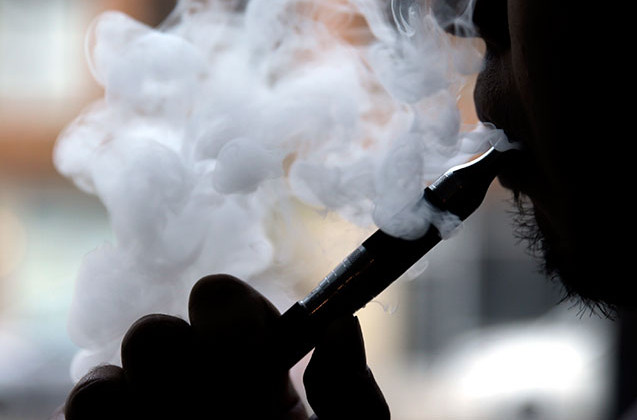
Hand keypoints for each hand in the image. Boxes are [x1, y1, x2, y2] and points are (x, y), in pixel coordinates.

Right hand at [61, 274, 389, 418]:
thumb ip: (350, 396)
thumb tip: (339, 326)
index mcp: (254, 378)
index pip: (221, 303)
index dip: (235, 319)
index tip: (266, 358)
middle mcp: (191, 393)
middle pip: (157, 331)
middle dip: (191, 363)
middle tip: (238, 403)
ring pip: (110, 377)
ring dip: (149, 395)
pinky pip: (87, 414)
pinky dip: (106, 417)